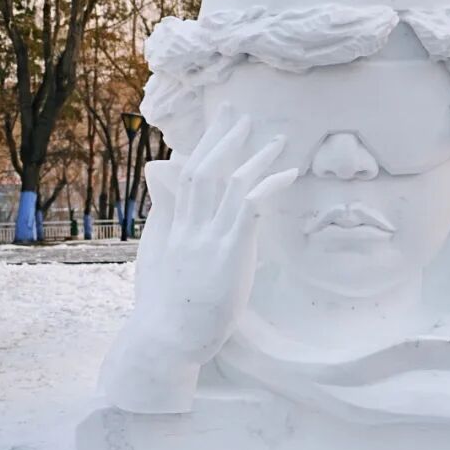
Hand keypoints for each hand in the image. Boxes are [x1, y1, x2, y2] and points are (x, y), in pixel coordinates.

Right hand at [102, 107, 296, 412]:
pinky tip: (289, 173)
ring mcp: (207, 237)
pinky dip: (269, 185)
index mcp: (174, 228)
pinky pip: (250, 207)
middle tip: (236, 109)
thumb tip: (165, 191)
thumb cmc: (165, 309)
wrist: (165, 340)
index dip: (203, 148)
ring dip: (253, 155)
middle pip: (204, 168)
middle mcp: (189, 226)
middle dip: (221, 136)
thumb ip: (168, 224)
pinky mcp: (228, 252)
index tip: (215, 128)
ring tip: (275, 137)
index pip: (187, 176)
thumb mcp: (160, 260)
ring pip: (229, 182)